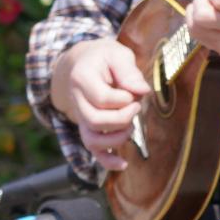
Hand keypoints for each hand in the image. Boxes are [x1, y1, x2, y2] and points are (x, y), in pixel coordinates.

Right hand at [50, 37, 150, 170]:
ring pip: (92, 139)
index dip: (125, 99)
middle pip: (96, 121)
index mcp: (82, 79)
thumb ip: (128, 72)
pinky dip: (107, 160)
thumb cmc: (103, 58)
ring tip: (131, 125)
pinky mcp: (87, 128)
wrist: (81, 63)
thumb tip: (142, 91)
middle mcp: (76, 102)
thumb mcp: (117, 54)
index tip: (136, 92)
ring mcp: (80, 118)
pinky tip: (123, 164)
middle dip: (123, 118)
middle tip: (136, 106)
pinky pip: (93, 150)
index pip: (103, 99)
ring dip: (118, 137)